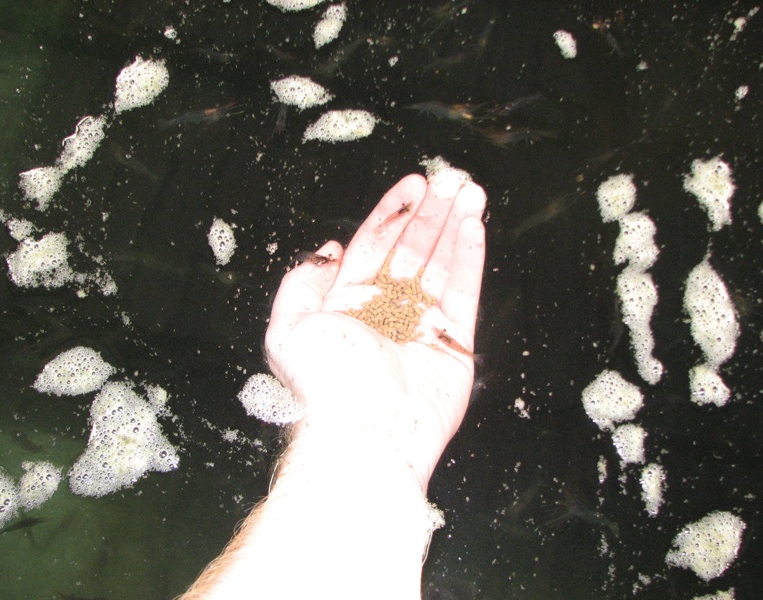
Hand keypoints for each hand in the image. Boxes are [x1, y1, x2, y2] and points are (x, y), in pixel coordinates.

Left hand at [265, 171, 485, 487]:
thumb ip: (302, 282)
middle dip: (429, 213)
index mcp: (347, 304)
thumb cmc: (325, 385)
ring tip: (469, 192)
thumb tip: (327, 250)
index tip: (413, 184)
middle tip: (449, 180)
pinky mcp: (452, 344)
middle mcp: (385, 312)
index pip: (373, 246)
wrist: (366, 435)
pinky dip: (470, 258)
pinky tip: (474, 227)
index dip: (392, 213)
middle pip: (411, 250)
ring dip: (454, 226)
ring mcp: (421, 326)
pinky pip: (464, 292)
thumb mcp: (289, 327)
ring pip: (440, 265)